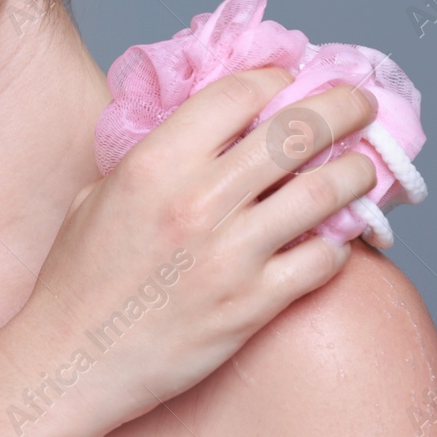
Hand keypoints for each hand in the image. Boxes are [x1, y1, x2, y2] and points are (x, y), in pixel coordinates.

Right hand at [3, 67, 378, 428]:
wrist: (73, 356)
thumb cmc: (79, 275)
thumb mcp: (102, 192)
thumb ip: (155, 158)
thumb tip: (207, 132)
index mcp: (154, 164)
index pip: (236, 95)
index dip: (274, 79)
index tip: (291, 81)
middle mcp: (196, 200)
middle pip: (295, 132)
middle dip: (341, 108)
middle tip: (359, 104)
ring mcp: (229, 254)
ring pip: (323, 192)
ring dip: (355, 171)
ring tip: (363, 167)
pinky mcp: (252, 305)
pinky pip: (322, 260)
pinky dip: (340, 243)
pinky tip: (336, 236)